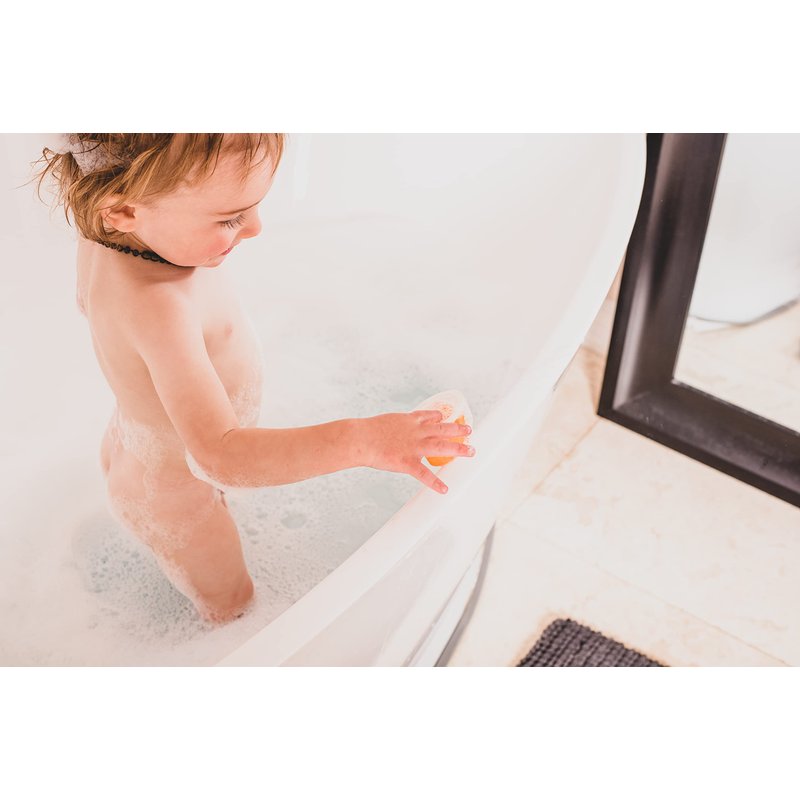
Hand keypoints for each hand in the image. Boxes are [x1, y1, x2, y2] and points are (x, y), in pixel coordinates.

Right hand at [360, 410, 474, 493]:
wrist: (361, 439)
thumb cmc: (367, 430)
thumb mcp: (387, 421)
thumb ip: (396, 426)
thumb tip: (396, 429)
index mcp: (410, 421)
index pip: (430, 416)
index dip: (441, 418)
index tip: (448, 418)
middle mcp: (416, 432)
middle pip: (443, 429)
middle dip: (458, 429)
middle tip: (469, 430)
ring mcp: (414, 447)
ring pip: (442, 446)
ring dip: (458, 449)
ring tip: (471, 452)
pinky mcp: (407, 462)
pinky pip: (425, 474)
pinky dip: (436, 482)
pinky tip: (444, 488)